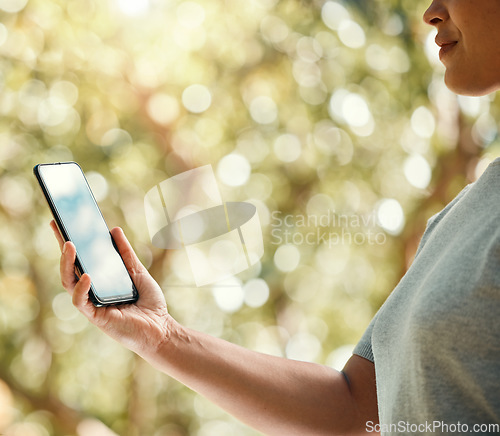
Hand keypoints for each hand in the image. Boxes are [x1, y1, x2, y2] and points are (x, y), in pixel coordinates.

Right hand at [50, 220, 171, 358]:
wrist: (161, 328)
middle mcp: (92, 292)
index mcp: (100, 282)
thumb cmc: (150, 303)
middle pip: (70, 269)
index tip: (61, 222)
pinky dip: (81, 288)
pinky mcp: (96, 317)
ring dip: (67, 263)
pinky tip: (87, 275)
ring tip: (70, 244)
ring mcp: (92, 305)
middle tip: (59, 227)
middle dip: (62, 248)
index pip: (80, 260)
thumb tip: (113, 229)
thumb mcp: (138, 272)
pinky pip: (81, 302)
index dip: (69, 243)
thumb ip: (125, 254)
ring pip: (69, 283)